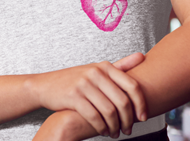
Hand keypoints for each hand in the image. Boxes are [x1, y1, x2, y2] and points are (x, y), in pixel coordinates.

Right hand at [29, 52, 145, 138]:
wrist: (47, 85)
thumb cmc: (77, 79)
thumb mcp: (98, 69)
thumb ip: (121, 65)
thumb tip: (142, 56)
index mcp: (105, 66)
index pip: (132, 85)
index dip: (141, 104)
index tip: (143, 117)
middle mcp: (96, 72)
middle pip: (122, 101)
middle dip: (128, 120)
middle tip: (128, 129)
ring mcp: (84, 83)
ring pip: (109, 111)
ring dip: (115, 127)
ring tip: (115, 133)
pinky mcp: (74, 96)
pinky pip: (94, 117)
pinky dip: (102, 128)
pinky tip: (103, 131)